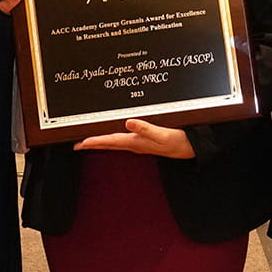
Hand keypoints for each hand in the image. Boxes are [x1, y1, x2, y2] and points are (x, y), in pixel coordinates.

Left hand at [73, 119, 194, 157]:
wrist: (194, 148)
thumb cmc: (180, 141)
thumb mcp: (163, 134)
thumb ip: (146, 128)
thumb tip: (127, 122)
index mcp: (137, 142)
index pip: (111, 141)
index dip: (94, 142)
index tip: (80, 143)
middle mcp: (136, 144)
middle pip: (110, 144)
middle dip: (93, 144)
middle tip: (77, 144)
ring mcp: (141, 144)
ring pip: (116, 143)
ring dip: (103, 142)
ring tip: (90, 141)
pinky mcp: (146, 141)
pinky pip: (125, 140)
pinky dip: (115, 138)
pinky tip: (115, 135)